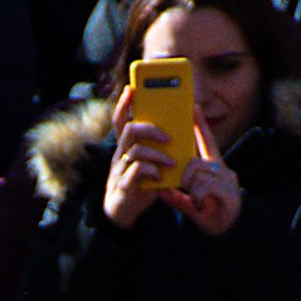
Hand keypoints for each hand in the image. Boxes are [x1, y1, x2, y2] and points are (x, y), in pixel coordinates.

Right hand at [100, 86, 175, 228]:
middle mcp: (120, 154)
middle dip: (150, 129)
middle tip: (168, 137)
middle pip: (129, 131)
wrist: (123, 211)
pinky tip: (160, 175)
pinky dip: (151, 171)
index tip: (131, 88)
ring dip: (157, 154)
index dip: (124, 104)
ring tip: (171, 162)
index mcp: (126, 146)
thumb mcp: (148, 161)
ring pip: (135, 151)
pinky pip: (136, 172)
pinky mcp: (125, 185)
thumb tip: (180, 130)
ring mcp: (120, 169)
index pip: (120, 119)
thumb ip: (157, 147)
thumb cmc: (139, 182)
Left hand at [158, 118, 241, 235]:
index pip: (207, 141)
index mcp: (213, 168)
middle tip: (189, 191)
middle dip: (186, 177)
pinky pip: (204, 187)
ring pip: (197, 174)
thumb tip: (161, 190)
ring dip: (192, 188)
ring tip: (198, 201)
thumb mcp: (190, 204)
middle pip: (194, 162)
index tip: (193, 108)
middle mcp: (221, 169)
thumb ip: (176, 196)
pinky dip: (198, 196)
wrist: (231, 233)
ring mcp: (226, 179)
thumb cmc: (212, 215)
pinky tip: (202, 204)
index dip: (200, 125)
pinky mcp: (229, 191)